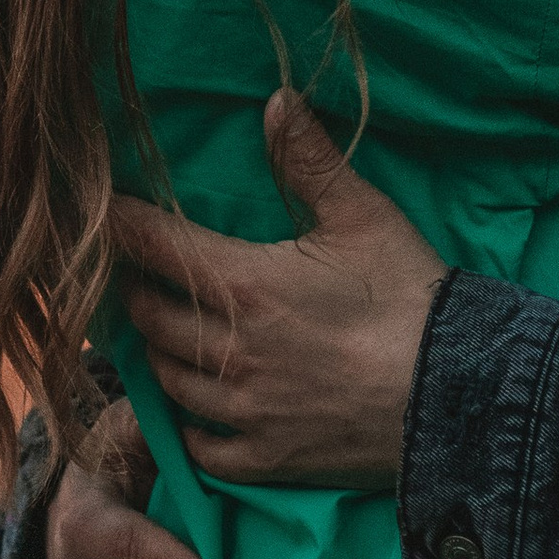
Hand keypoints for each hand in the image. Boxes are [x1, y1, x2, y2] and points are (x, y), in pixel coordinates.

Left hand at [110, 92, 445, 491]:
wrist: (457, 394)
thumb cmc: (409, 298)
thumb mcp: (364, 216)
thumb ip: (309, 160)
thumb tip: (276, 99)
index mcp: (242, 283)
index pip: (152, 245)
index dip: (120, 224)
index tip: (101, 211)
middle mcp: (227, 349)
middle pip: (146, 314)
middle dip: (134, 288)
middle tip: (137, 272)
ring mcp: (242, 410)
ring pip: (165, 379)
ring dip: (158, 351)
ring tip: (163, 332)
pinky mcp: (264, 459)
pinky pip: (199, 446)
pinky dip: (188, 424)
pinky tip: (197, 407)